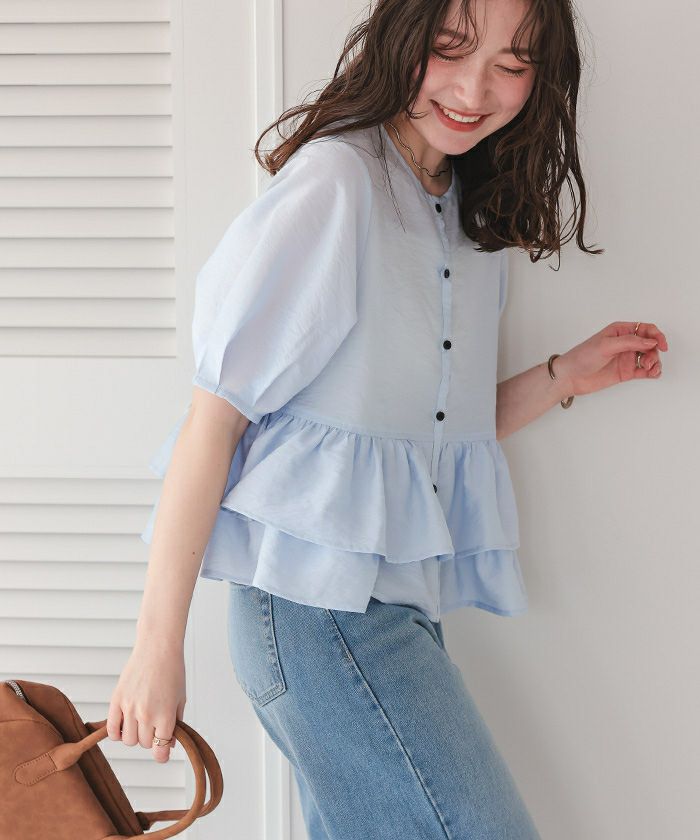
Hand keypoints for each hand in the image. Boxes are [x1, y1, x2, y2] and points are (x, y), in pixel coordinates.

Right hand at [107, 642, 185, 763]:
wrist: (158, 648)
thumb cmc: (173, 671)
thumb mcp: (181, 698)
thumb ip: (176, 723)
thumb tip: (168, 744)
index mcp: (165, 715)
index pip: (160, 750)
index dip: (162, 756)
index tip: (163, 753)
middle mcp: (146, 714)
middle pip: (144, 745)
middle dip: (151, 739)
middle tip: (155, 726)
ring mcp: (129, 707)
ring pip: (127, 740)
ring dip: (134, 736)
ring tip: (140, 722)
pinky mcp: (116, 700)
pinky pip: (111, 729)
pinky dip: (116, 732)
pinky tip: (124, 724)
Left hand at [554, 321, 667, 397]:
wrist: (570, 377)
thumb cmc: (583, 356)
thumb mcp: (606, 345)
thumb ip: (630, 342)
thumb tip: (651, 341)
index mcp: (620, 331)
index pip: (645, 329)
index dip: (656, 335)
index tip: (661, 345)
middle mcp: (625, 343)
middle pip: (650, 344)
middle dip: (655, 352)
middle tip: (649, 361)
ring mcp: (626, 358)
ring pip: (649, 357)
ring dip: (655, 362)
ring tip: (650, 369)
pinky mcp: (626, 372)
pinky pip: (644, 371)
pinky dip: (652, 372)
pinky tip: (653, 374)